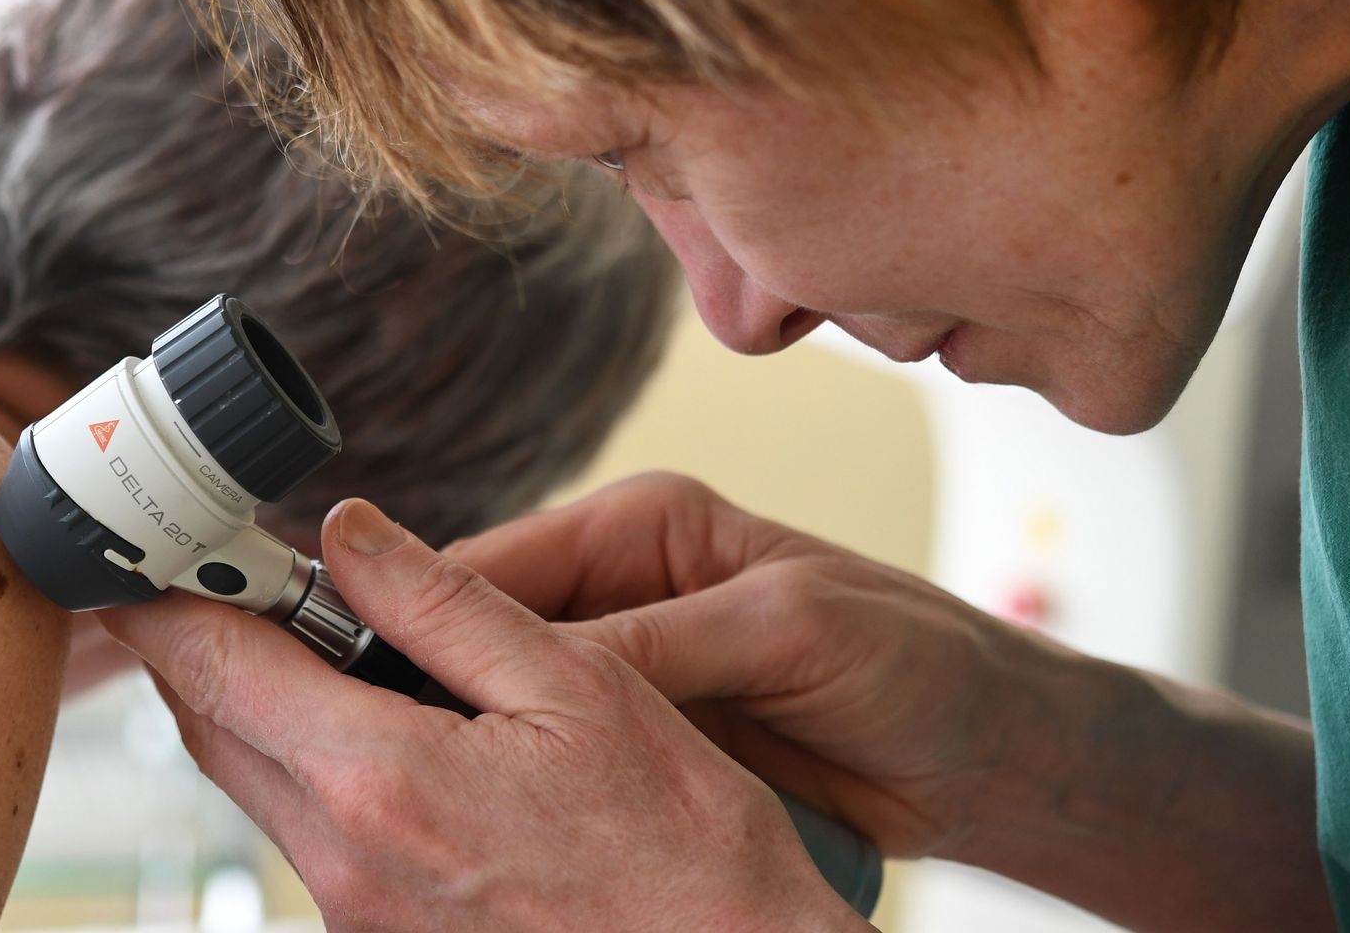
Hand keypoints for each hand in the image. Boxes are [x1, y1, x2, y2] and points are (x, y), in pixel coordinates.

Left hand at [102, 498, 869, 931]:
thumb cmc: (682, 846)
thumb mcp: (578, 688)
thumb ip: (444, 606)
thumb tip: (350, 535)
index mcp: (383, 783)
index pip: (218, 667)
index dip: (169, 594)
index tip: (151, 544)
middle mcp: (344, 865)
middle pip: (213, 728)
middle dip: (211, 642)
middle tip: (246, 574)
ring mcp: (356, 918)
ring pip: (258, 783)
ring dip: (267, 703)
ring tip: (339, 643)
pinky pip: (311, 837)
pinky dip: (319, 766)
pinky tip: (391, 732)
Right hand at [446, 473, 1078, 860]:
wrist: (990, 757)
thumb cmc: (919, 661)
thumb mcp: (786, 631)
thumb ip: (662, 642)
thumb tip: (540, 667)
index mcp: (648, 527)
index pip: (497, 562)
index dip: (419, 611)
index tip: (360, 663)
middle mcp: (625, 592)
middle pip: (483, 635)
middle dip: (435, 685)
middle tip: (386, 747)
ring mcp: (632, 675)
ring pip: (508, 708)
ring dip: (478, 746)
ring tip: (432, 793)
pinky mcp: (647, 746)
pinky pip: (559, 765)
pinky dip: (528, 790)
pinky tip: (500, 822)